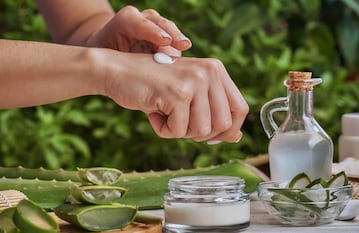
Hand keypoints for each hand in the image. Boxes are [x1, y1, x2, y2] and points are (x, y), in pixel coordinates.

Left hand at [86, 6, 191, 55]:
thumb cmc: (106, 54)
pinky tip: (187, 62)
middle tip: (182, 45)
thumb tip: (131, 75)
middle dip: (171, 34)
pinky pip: (175, 44)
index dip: (152, 31)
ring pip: (170, 31)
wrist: (111, 50)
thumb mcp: (104, 57)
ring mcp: (157, 28)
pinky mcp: (166, 39)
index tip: (164, 41)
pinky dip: (179, 53)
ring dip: (178, 41)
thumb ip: (115, 62)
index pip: (139, 23)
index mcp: (125, 21)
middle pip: (159, 24)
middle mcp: (143, 20)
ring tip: (186, 50)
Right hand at [101, 51, 248, 142]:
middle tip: (178, 121)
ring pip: (201, 131)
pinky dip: (163, 130)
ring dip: (179, 130)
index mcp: (215, 69)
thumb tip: (235, 137)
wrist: (118, 71)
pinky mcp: (177, 94)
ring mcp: (194, 82)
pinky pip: (178, 131)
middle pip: (223, 125)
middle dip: (199, 133)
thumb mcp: (188, 95)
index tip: (210, 136)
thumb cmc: (152, 85)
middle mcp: (209, 72)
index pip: (240, 109)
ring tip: (164, 113)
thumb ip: (212, 112)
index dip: (228, 129)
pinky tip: (154, 112)